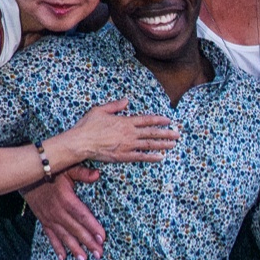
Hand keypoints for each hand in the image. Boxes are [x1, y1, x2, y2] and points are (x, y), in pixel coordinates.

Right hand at [23, 174, 104, 259]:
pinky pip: (50, 236)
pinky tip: (62, 258)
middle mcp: (57, 211)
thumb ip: (82, 172)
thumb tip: (97, 174)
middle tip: (99, 254)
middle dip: (88, 243)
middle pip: (75, 229)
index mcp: (66, 199)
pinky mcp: (43, 221)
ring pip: (64, 236)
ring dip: (74, 249)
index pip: (82, 216)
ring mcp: (49, 218)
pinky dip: (56, 247)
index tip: (102, 238)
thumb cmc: (50, 170)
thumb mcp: (67, 168)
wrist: (26, 176)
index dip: (93, 227)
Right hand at [55, 98, 178, 165]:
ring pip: (150, 145)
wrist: (81, 143)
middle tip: (178, 133)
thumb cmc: (88, 126)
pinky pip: (141, 157)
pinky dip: (152, 157)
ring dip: (163, 144)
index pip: (146, 120)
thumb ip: (115, 106)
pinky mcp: (124, 156)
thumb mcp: (100, 110)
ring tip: (173, 144)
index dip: (159, 120)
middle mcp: (129, 133)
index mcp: (125, 121)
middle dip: (166, 133)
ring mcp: (128, 145)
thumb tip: (126, 101)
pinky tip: (161, 157)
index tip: (169, 120)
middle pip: (152, 133)